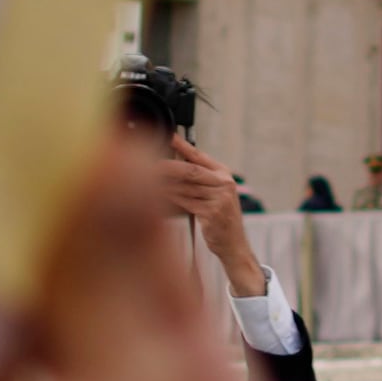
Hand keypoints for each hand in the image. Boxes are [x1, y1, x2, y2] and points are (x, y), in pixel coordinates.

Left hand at [157, 132, 267, 300]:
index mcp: (223, 174)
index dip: (183, 145)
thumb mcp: (214, 194)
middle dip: (168, 167)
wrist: (233, 244)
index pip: (199, 156)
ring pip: (185, 188)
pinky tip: (159, 196)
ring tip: (148, 180)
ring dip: (165, 185)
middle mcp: (224, 184)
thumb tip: (170, 165)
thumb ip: (197, 179)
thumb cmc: (219, 218)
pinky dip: (170, 198)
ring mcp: (219, 198)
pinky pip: (185, 202)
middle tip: (150, 164)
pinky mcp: (212, 213)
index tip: (169, 136)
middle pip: (191, 170)